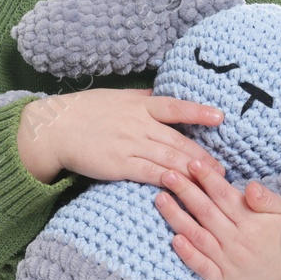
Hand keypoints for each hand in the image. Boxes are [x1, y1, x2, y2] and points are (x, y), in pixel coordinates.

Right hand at [17, 88, 226, 186]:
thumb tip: (166, 92)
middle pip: (178, 141)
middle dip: (203, 156)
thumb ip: (144, 98)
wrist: (56, 128)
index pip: (174, 107)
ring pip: (168, 159)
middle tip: (224, 168)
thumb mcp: (118, 97)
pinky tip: (182, 187)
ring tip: (212, 181)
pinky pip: (148, 173)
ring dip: (192, 172)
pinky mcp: (119, 164)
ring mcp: (129, 145)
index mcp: (140, 105)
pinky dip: (167, 180)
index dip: (198, 112)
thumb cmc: (87, 111)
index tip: (219, 117)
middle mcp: (138, 124)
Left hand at [155, 160, 280, 279]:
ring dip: (177, 217)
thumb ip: (265, 198)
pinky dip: (187, 255)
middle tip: (166, 174)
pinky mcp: (222, 279)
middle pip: (206, 212)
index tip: (191, 163)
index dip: (207, 178)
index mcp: (251, 221)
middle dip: (185, 191)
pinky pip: (202, 267)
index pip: (224, 195)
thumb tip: (251, 186)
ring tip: (160, 198)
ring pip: (198, 237)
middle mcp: (238, 241)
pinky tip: (173, 240)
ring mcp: (229, 262)